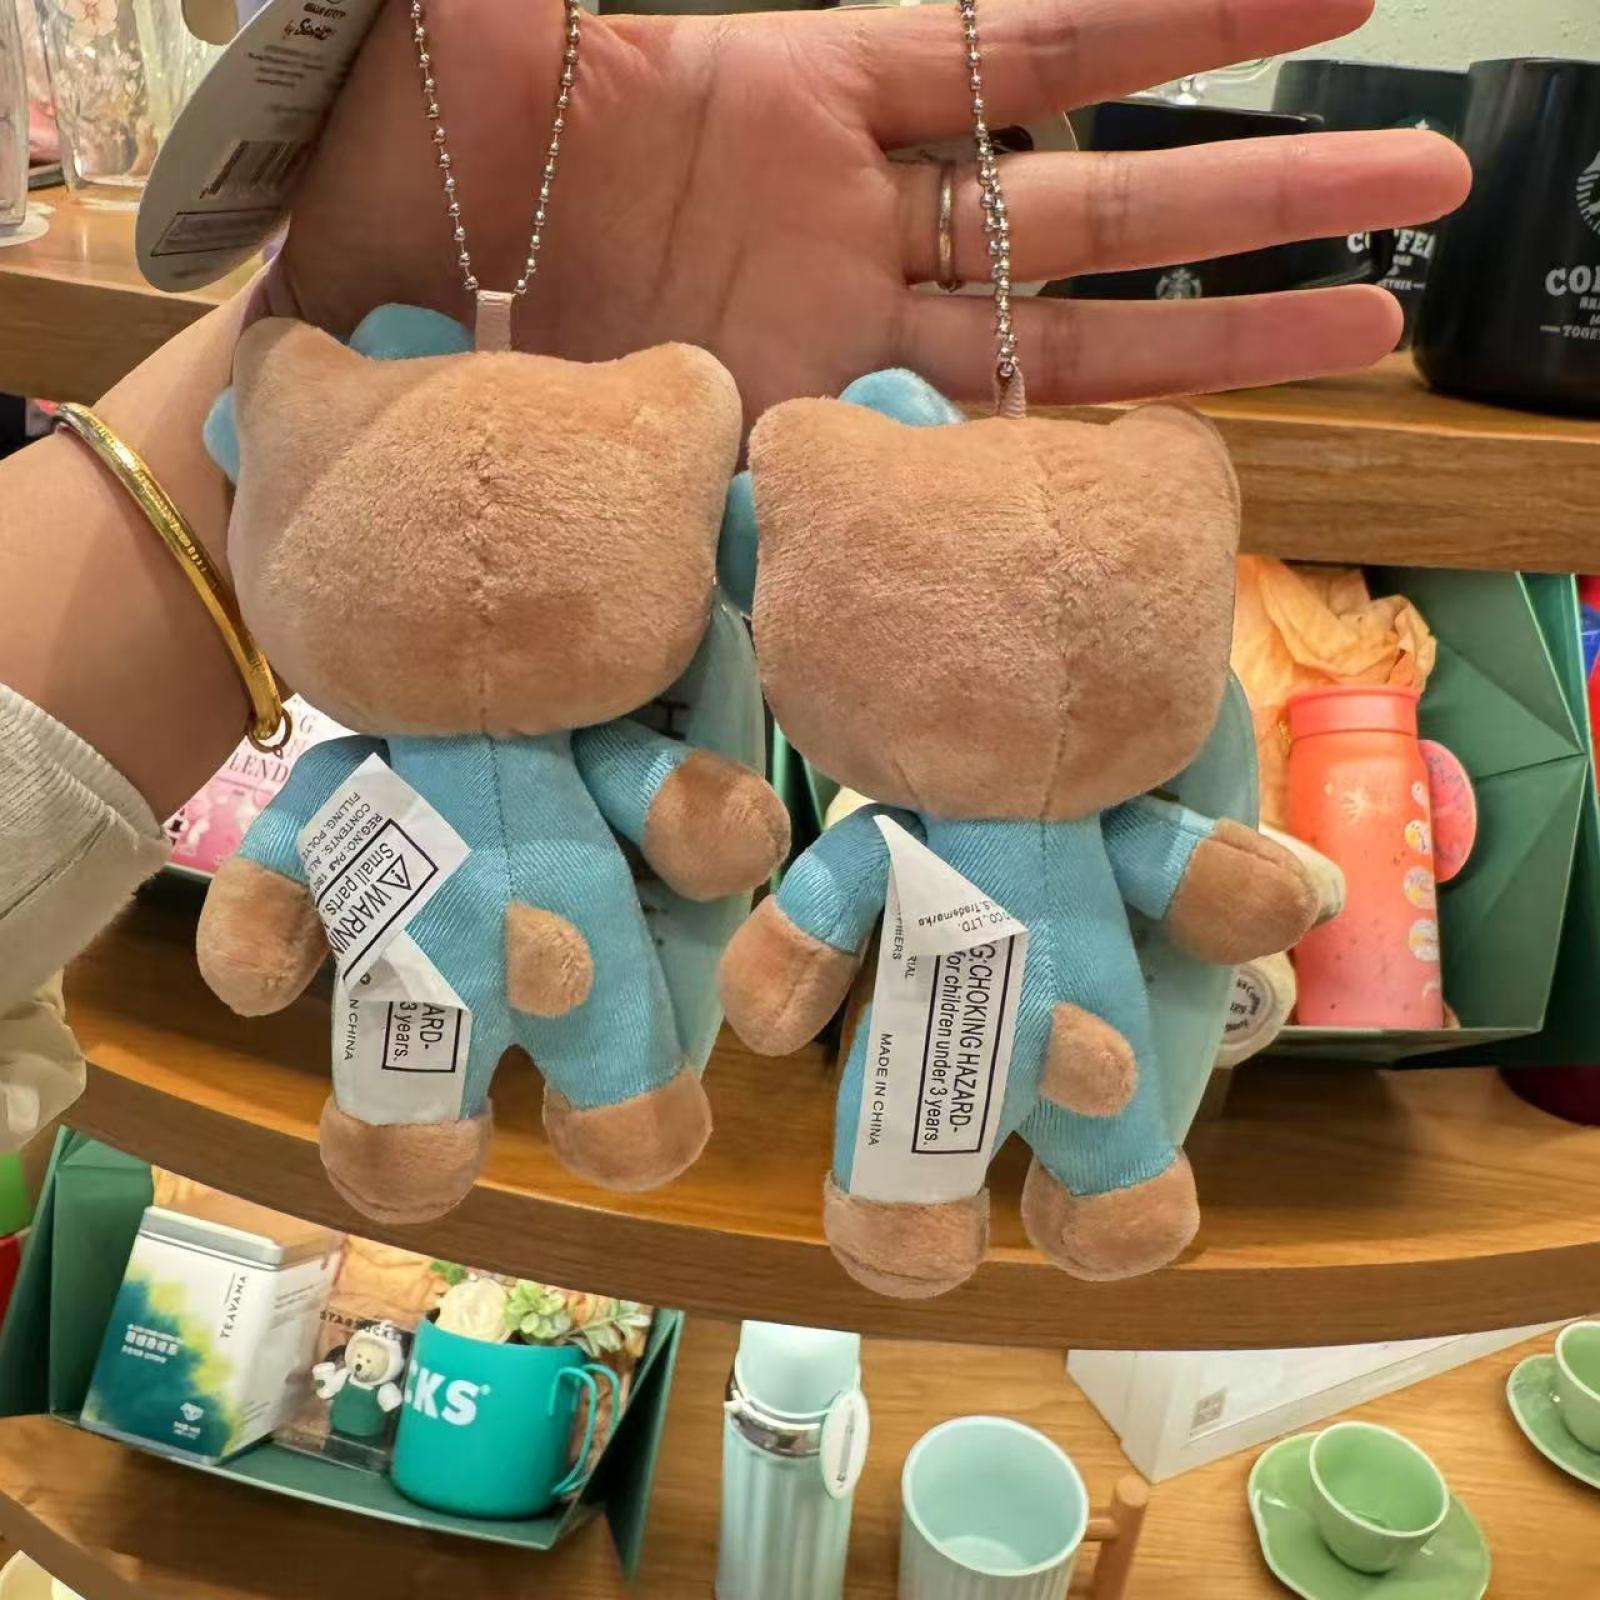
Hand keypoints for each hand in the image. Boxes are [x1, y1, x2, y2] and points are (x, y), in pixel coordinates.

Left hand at [280, 0, 1468, 420]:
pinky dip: (1085, 454)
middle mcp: (859, 223)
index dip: (1177, 20)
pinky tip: (1209, 451)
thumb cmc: (399, 180)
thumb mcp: (474, 23)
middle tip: (1431, 167)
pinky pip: (979, 449)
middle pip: (1102, 195)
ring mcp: (852, 347)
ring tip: (1384, 312)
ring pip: (1078, 333)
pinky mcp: (823, 448)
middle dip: (1268, 177)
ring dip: (1232, 322)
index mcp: (804, 92)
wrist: (367, 354)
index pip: (1030, 43)